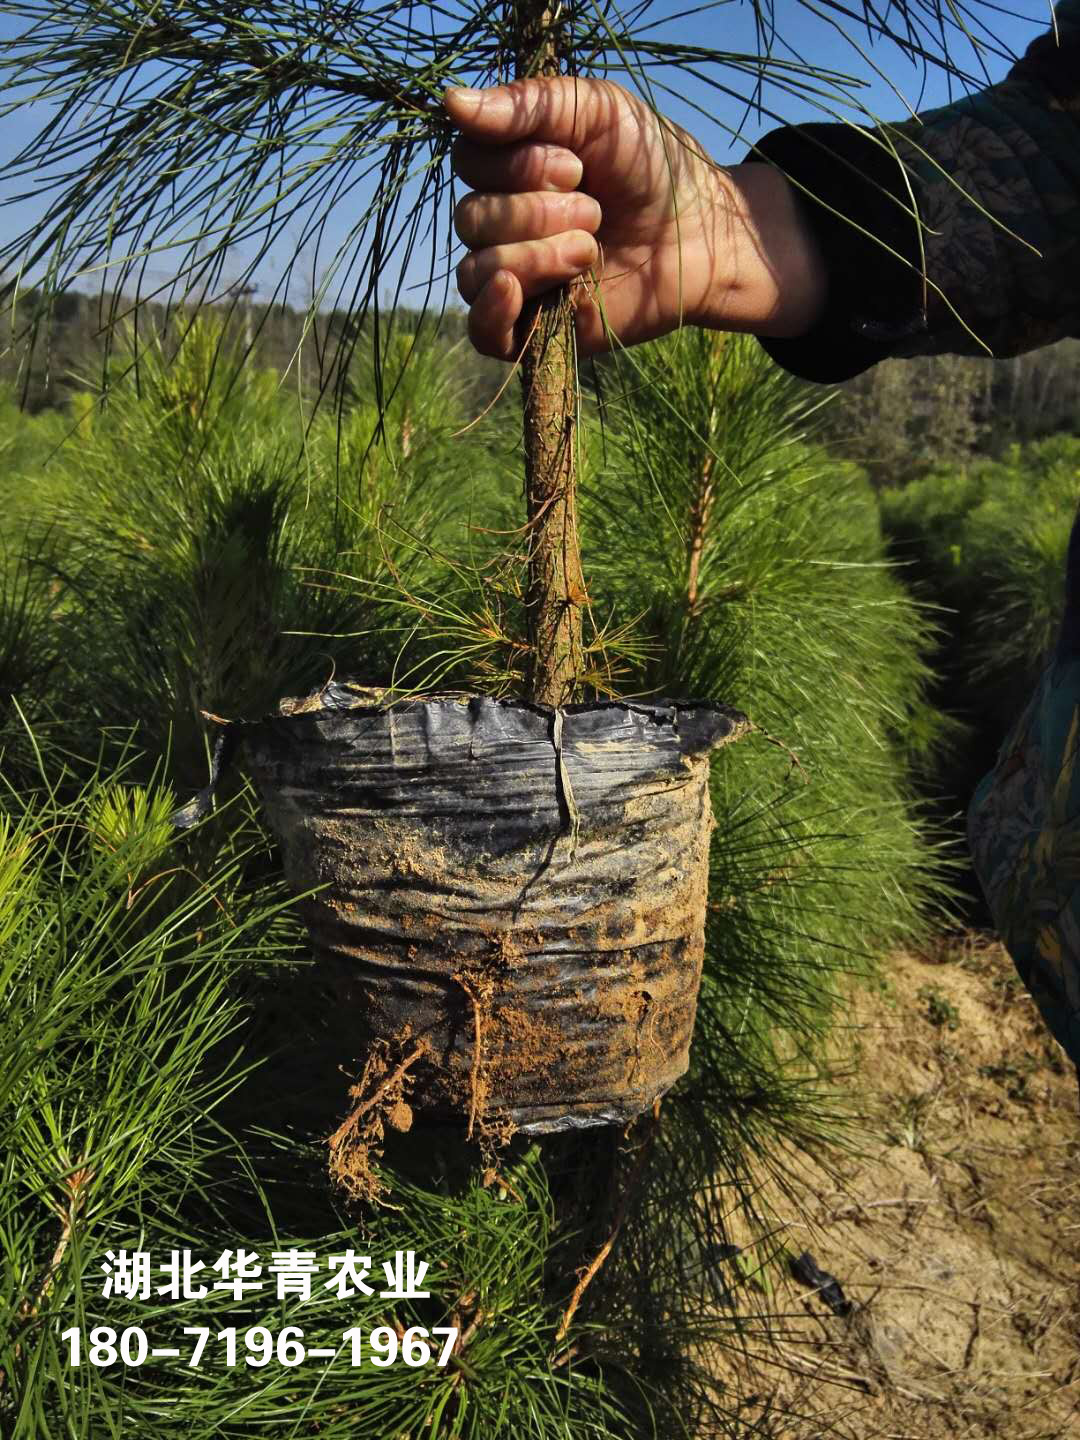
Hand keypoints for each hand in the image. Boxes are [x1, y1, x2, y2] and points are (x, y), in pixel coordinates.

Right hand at [444, 77, 826, 359]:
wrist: (703, 233)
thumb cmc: (652, 167)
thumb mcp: (596, 111)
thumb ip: (528, 104)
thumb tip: (448, 100)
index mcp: (507, 170)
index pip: (468, 162)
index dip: (517, 163)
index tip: (578, 165)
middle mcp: (502, 225)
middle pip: (470, 218)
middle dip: (536, 210)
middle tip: (595, 210)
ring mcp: (515, 281)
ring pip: (476, 271)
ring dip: (536, 253)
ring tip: (591, 249)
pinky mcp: (535, 331)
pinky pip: (482, 332)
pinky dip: (491, 310)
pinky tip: (515, 290)